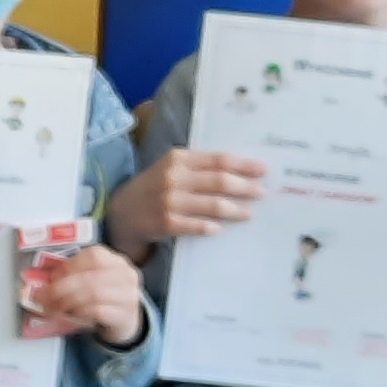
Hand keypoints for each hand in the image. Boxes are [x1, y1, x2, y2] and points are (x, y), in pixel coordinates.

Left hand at [20, 242, 148, 345]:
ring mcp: (129, 295)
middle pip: (90, 277)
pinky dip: (79, 313)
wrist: (126, 321)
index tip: (52, 277)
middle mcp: (126, 274)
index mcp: (115, 260)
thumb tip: (41, 283)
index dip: (69, 265)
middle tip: (44, 298)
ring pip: (94, 294)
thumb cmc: (104, 298)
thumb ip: (73, 277)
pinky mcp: (125, 315)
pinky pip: (98, 311)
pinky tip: (71, 316)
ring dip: (67, 302)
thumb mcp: (92, 282)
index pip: (93, 255)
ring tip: (54, 309)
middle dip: (61, 288)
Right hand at [110, 147, 262, 253]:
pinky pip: (196, 225)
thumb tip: (239, 172)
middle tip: (262, 193)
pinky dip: (210, 227)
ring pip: (212, 205)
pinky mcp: (166, 222)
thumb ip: (200, 167)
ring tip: (249, 213)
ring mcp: (169, 200)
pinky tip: (221, 228)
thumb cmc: (156, 187)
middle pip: (219, 181)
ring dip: (235, 209)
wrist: (123, 212)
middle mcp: (174, 177)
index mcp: (179, 158)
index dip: (244, 165)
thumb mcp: (173, 168)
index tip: (264, 170)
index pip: (219, 160)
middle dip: (245, 187)